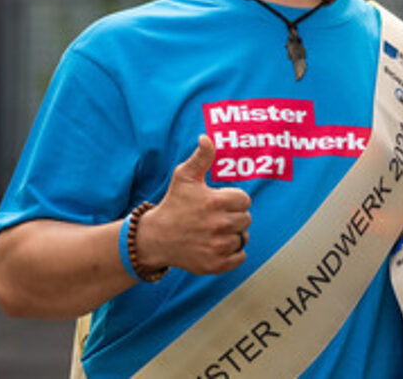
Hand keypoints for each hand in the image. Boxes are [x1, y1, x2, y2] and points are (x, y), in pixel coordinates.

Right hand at [138, 136, 251, 274]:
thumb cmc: (173, 204)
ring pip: (243, 238)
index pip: (245, 200)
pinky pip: (240, 257)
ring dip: (232, 235)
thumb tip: (206, 137)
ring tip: (213, 232)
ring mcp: (218, 246)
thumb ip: (201, 157)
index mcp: (215, 202)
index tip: (218, 202)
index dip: (233, 200)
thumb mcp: (184, 177)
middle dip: (233, 217)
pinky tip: (216, 245)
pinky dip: (232, 253)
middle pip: (246, 219)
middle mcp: (219, 225)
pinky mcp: (216, 264)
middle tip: (214, 218)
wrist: (156, 238)